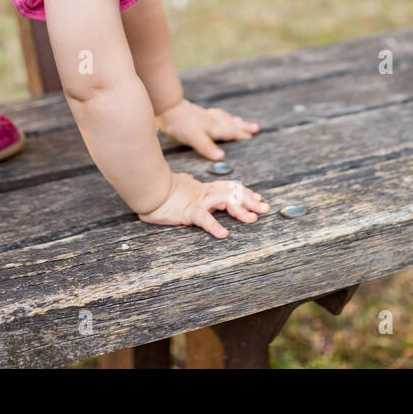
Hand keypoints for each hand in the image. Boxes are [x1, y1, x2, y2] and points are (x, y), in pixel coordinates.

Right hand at [137, 172, 269, 238]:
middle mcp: (204, 193)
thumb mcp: (176, 187)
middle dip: (250, 201)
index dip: (244, 192)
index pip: (229, 188)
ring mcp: (198, 201)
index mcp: (203, 189)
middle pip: (233, 193)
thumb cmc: (159, 189)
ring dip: (240, 211)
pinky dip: (214, 226)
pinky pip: (203, 218)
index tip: (258, 198)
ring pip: (224, 202)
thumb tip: (187, 179)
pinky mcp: (188, 211)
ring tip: (252, 219)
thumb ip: (185, 184)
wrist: (147, 188)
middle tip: (265, 208)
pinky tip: (223, 234)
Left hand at [155, 98, 258, 160]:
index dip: (241, 135)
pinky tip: (218, 116)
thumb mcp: (194, 138)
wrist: (167, 108)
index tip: (252, 136)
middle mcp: (213, 121)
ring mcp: (206, 116)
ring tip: (241, 121)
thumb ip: (208, 148)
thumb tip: (222, 157)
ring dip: (234, 121)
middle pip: (231, 124)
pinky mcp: (198, 114)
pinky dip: (222, 116)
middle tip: (255, 128)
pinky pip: (216, 115)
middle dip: (243, 127)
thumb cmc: (180, 124)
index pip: (231, 132)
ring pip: (224, 118)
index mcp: (214, 128)